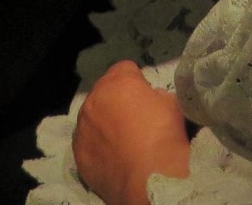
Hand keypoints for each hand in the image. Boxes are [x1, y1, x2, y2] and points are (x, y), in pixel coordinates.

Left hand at [73, 61, 191, 204]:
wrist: (151, 180)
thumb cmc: (165, 137)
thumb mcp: (172, 104)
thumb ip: (157, 96)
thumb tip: (151, 100)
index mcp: (116, 82)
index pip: (125, 69)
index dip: (138, 81)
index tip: (146, 97)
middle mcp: (93, 101)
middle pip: (105, 93)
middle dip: (117, 102)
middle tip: (135, 121)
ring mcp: (82, 128)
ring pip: (93, 118)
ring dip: (104, 124)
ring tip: (123, 143)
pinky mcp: (79, 155)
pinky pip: (88, 144)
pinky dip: (98, 148)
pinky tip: (114, 159)